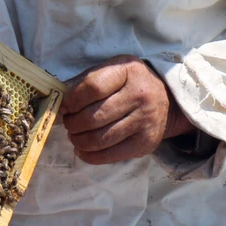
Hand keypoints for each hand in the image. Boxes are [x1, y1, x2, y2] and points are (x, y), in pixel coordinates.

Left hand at [60, 54, 193, 164]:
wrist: (167, 100)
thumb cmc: (130, 82)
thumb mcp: (112, 70)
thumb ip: (85, 81)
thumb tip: (58, 99)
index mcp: (128, 71)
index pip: (93, 87)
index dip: (72, 99)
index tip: (64, 106)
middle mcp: (139, 95)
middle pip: (94, 116)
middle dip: (73, 123)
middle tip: (68, 122)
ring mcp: (144, 121)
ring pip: (100, 138)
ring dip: (79, 140)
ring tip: (74, 135)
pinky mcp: (145, 143)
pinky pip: (111, 155)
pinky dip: (90, 155)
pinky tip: (82, 149)